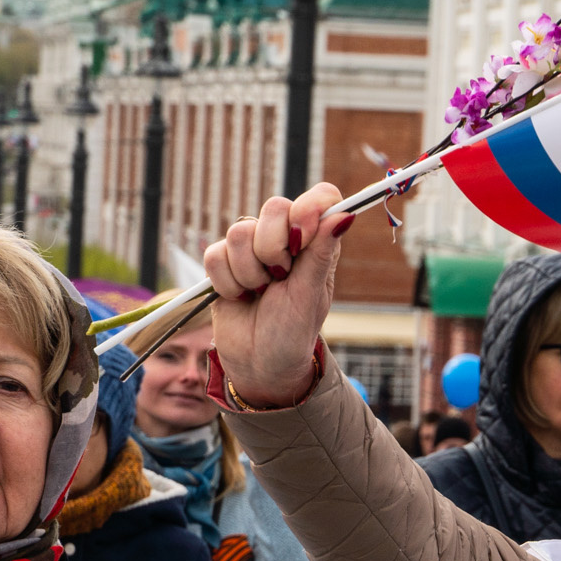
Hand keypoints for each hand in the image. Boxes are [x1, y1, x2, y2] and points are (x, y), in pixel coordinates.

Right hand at [205, 185, 348, 409]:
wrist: (260, 364)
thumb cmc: (293, 332)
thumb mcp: (311, 295)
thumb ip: (322, 253)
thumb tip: (346, 215)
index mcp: (317, 242)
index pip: (321, 196)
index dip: (310, 206)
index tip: (301, 237)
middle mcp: (286, 238)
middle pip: (275, 207)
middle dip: (274, 249)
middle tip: (279, 279)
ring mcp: (252, 248)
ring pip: (240, 232)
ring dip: (249, 273)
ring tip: (259, 293)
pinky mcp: (223, 262)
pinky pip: (214, 254)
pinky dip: (228, 283)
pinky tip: (240, 297)